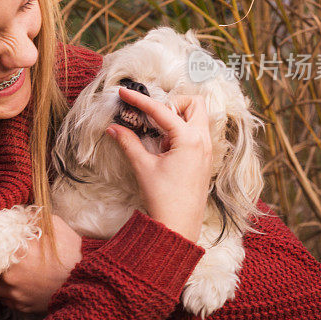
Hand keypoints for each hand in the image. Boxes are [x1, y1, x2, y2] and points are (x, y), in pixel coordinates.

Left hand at [0, 214, 81, 312]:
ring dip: (1, 278)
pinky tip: (20, 284)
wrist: (86, 283)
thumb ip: (34, 217)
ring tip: (12, 271)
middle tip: (7, 256)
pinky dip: (10, 293)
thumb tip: (20, 213)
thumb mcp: (56, 226)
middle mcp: (10, 277)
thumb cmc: (71, 255)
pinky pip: (7, 300)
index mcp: (16, 254)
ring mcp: (15, 295)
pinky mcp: (22, 308)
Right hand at [106, 88, 212, 241]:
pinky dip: (181, 131)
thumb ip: (128, 142)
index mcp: (189, 140)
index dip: (140, 100)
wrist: (178, 226)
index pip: (162, 110)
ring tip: (159, 135)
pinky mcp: (204, 159)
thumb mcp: (143, 167)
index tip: (124, 93)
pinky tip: (165, 148)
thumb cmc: (164, 199)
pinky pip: (197, 133)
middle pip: (194, 103)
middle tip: (152, 117)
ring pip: (198, 117)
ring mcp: (206, 150)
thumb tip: (113, 128)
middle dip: (172, 103)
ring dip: (178, 117)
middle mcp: (202, 141)